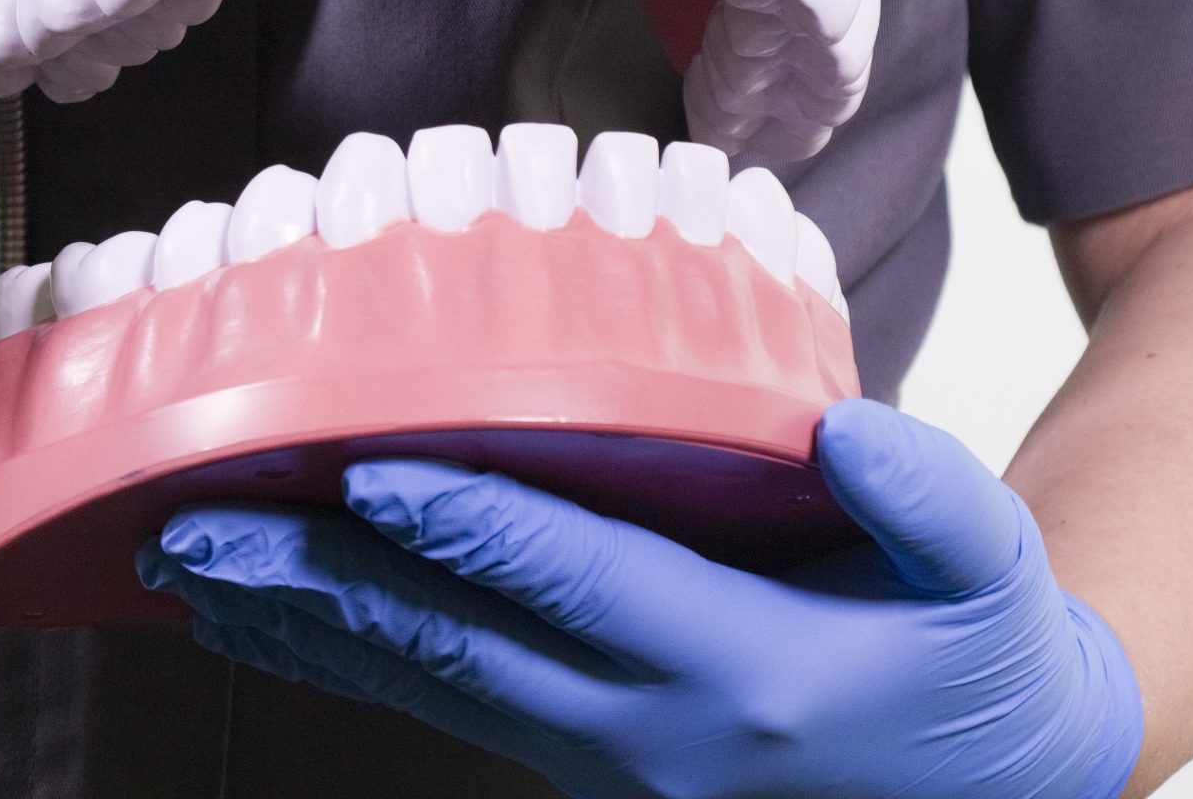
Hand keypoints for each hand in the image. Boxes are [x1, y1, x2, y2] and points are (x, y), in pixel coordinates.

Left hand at [139, 399, 1143, 798]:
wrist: (993, 789)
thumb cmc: (977, 663)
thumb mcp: (993, 575)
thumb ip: (932, 501)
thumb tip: (850, 431)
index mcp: (743, 674)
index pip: (580, 585)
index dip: (473, 527)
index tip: (370, 471)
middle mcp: (651, 737)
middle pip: (458, 650)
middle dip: (323, 584)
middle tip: (201, 526)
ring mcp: (608, 767)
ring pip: (430, 691)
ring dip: (309, 629)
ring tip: (199, 571)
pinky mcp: (587, 769)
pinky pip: (449, 711)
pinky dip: (356, 664)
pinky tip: (289, 620)